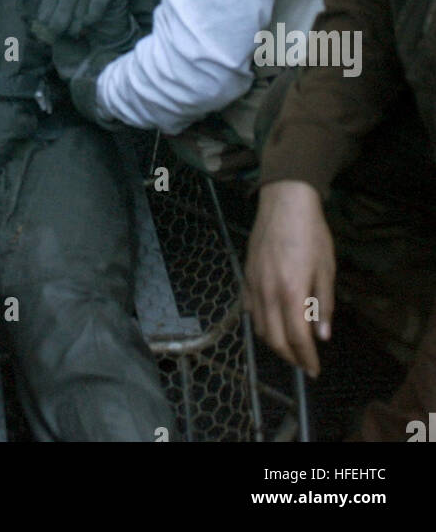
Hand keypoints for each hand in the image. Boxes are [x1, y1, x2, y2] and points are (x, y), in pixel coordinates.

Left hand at [29, 0, 136, 75]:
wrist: (106, 39)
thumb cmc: (79, 25)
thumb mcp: (58, 16)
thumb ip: (46, 0)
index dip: (48, 3)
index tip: (42, 21)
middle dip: (61, 12)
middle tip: (57, 30)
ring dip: (77, 15)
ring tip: (75, 32)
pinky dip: (93, 11)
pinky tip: (88, 23)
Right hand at [244, 181, 335, 378]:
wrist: (284, 202)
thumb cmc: (311, 233)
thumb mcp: (326, 269)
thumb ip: (323, 304)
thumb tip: (321, 335)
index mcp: (291, 293)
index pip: (297, 338)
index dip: (306, 358)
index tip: (314, 370)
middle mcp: (268, 293)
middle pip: (275, 339)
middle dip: (290, 356)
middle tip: (303, 362)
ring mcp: (253, 284)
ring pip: (259, 326)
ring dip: (274, 342)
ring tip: (290, 345)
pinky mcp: (246, 275)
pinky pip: (249, 308)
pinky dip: (260, 322)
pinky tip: (271, 322)